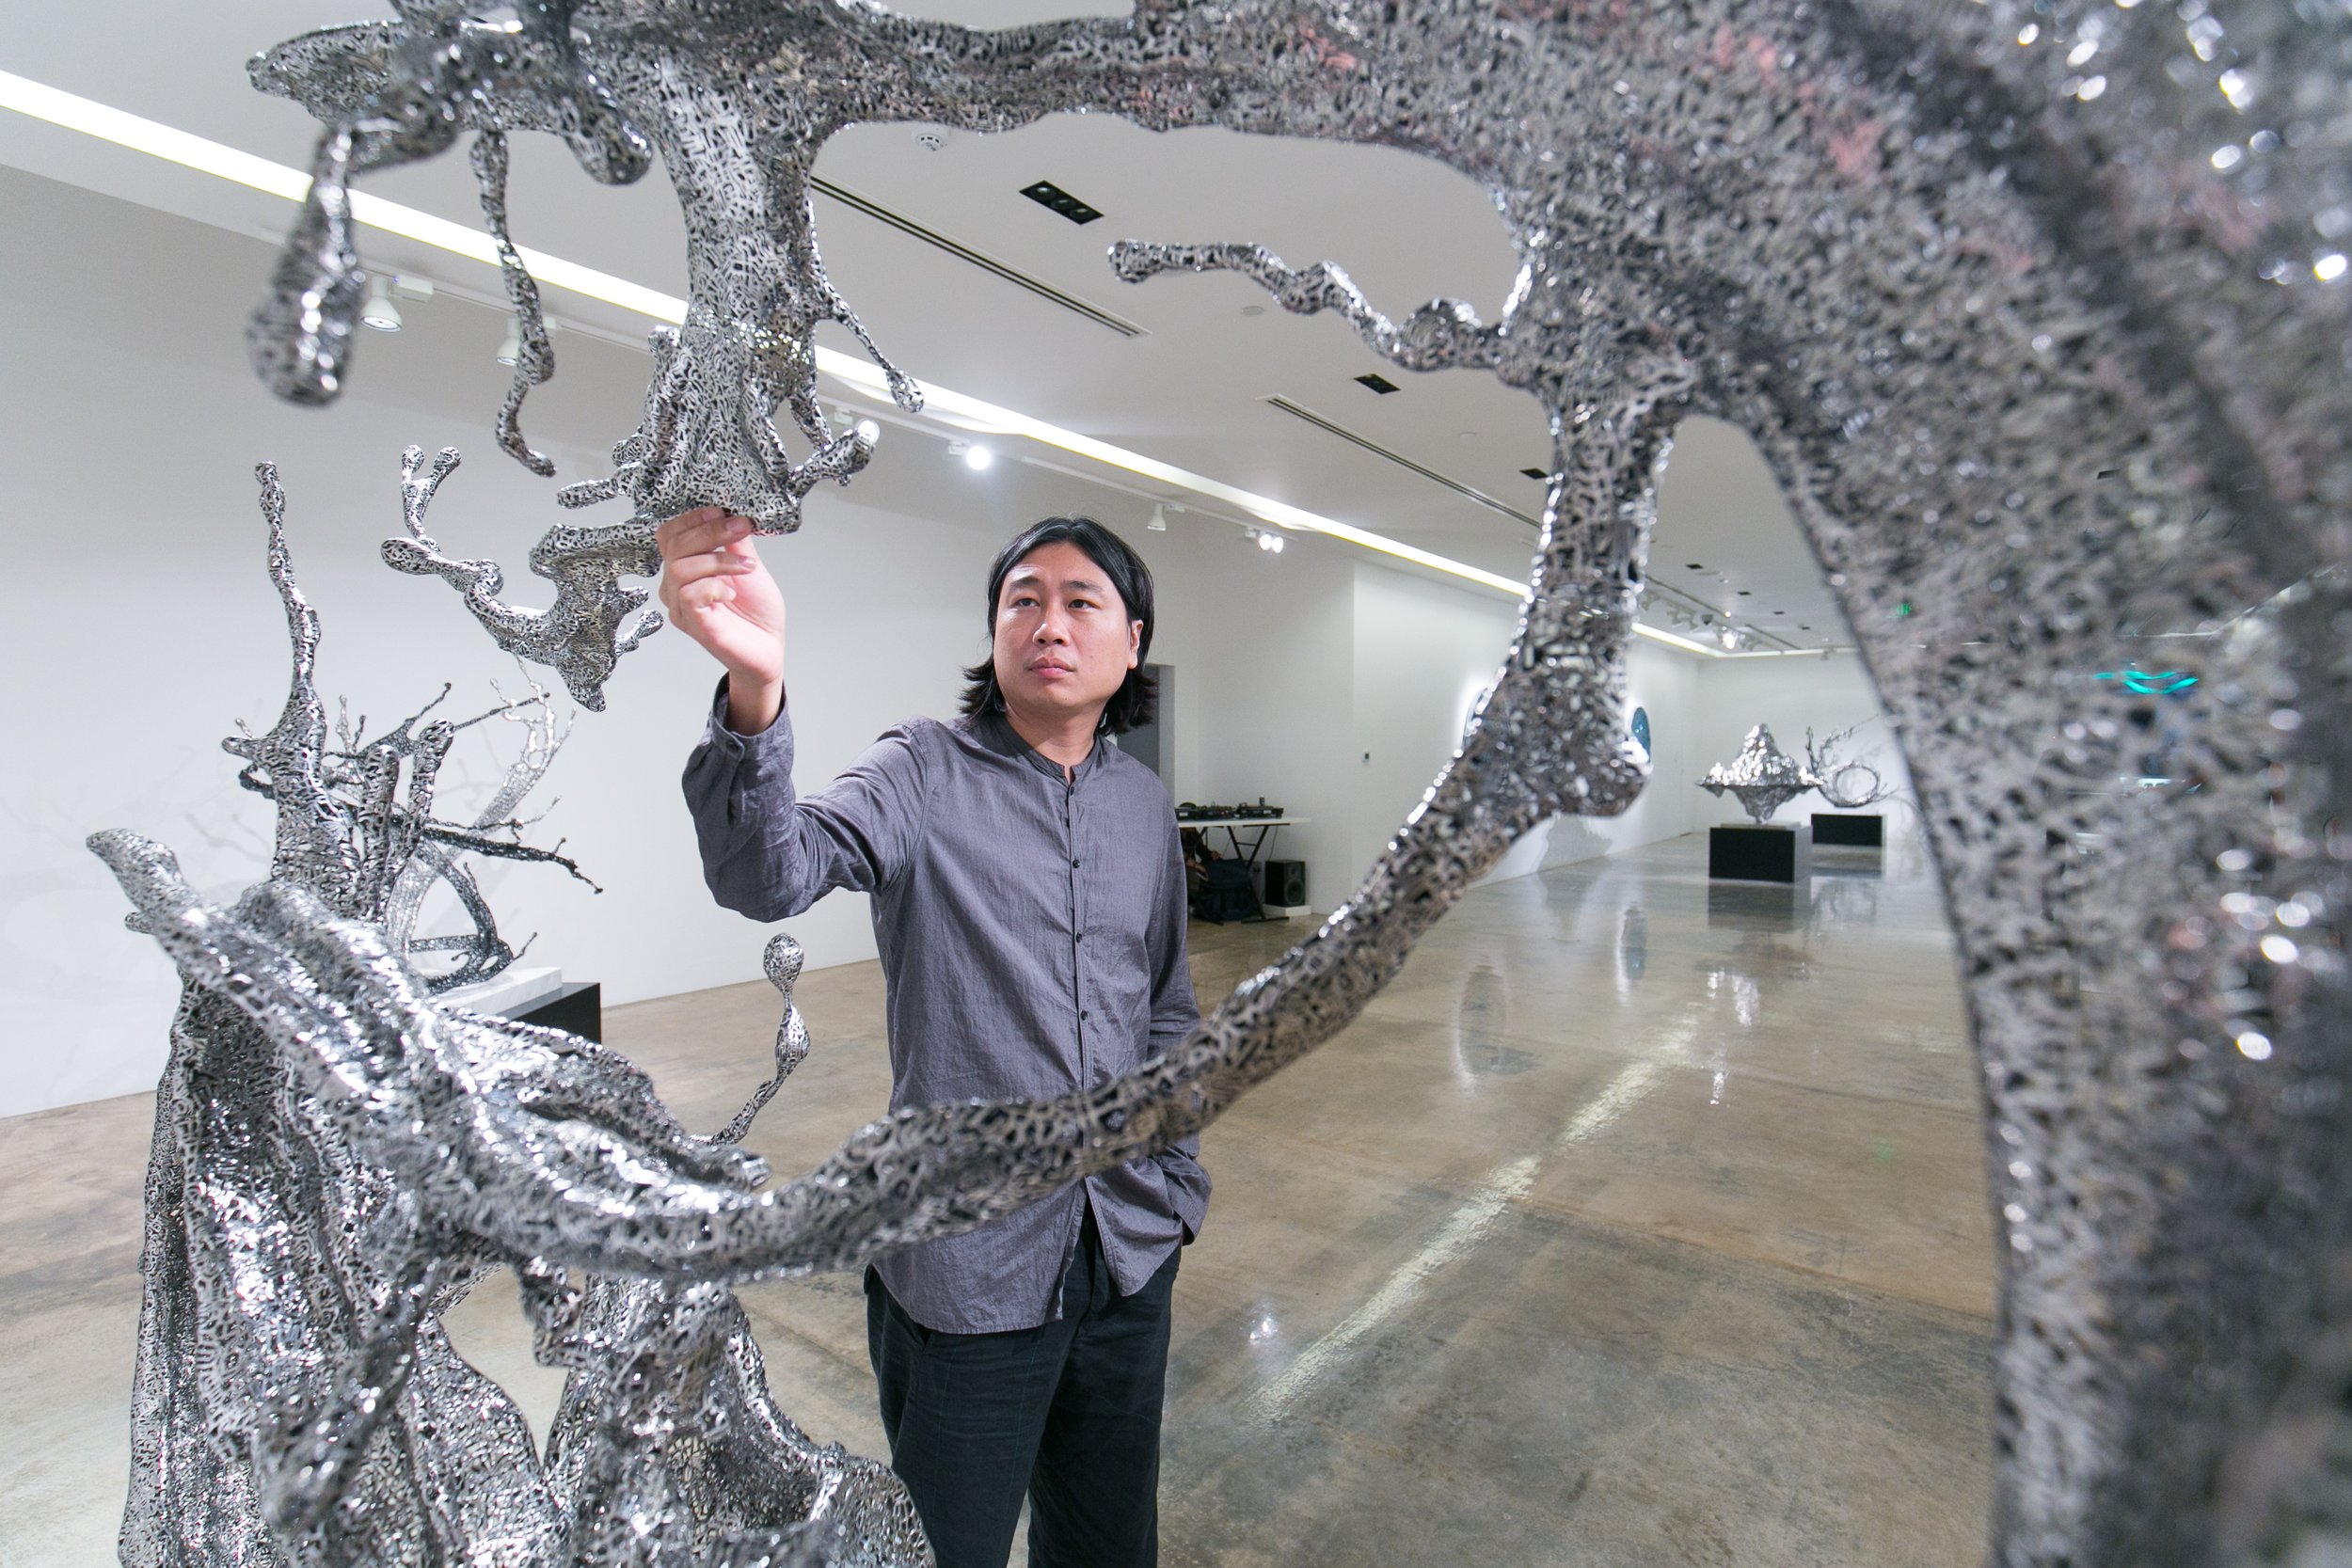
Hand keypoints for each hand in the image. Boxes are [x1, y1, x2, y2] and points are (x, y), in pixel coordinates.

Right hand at [656, 507, 784, 732]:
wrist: (769, 648)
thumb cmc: (756, 611)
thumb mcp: (747, 564)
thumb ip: (735, 541)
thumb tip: (730, 511)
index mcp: (685, 567)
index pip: (669, 534)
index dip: (692, 518)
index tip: (722, 512)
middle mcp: (676, 587)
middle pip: (674, 546)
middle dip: (711, 532)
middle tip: (741, 529)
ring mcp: (681, 607)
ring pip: (680, 569)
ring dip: (718, 559)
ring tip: (747, 567)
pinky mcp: (693, 624)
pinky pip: (690, 595)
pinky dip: (714, 585)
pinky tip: (732, 591)